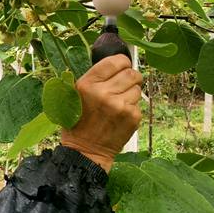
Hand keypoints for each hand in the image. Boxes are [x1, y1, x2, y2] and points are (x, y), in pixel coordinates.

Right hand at [61, 55, 142, 172]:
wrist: (85, 151)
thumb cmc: (79, 122)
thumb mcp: (75, 96)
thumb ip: (92, 79)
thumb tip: (114, 63)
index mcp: (87, 84)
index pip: (115, 61)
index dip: (122, 62)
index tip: (121, 67)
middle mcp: (104, 93)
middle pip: (131, 73)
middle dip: (131, 76)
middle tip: (125, 83)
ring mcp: (120, 106)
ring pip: (137, 88)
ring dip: (131, 92)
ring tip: (120, 102)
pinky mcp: (132, 117)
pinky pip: (138, 104)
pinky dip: (132, 107)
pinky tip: (121, 115)